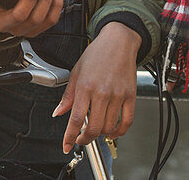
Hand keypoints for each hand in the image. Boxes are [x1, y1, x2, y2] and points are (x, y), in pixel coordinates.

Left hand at [52, 22, 140, 152]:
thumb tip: (58, 112)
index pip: (76, 119)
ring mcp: (118, 95)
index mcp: (85, 87)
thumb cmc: (96, 54)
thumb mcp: (76, 72)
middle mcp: (101, 93)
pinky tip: (113, 131)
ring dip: (101, 135)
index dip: (70, 136)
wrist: (118, 42)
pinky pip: (127, 121)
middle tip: (81, 139)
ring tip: (95, 131)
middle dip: (85, 139)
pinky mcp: (131, 96)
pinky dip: (119, 132)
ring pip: (109, 127)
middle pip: (94, 128)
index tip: (67, 145)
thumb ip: (68, 96)